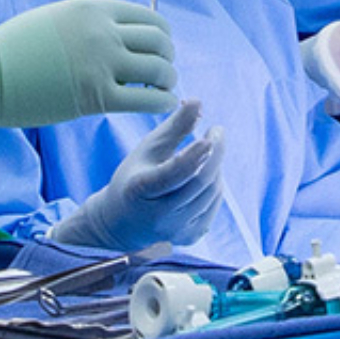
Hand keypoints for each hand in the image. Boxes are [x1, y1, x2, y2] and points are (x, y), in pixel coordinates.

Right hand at [0, 0, 175, 127]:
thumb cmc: (14, 50)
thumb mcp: (56, 18)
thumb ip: (90, 22)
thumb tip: (122, 36)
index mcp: (93, 9)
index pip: (149, 17)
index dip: (161, 35)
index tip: (159, 49)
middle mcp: (102, 32)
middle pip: (159, 41)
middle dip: (168, 57)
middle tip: (164, 71)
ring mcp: (101, 64)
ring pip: (158, 70)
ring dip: (168, 80)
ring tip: (164, 89)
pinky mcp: (96, 97)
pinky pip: (147, 99)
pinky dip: (162, 102)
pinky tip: (164, 105)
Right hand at [54, 100, 225, 250]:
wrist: (122, 222)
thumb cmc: (134, 177)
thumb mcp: (147, 149)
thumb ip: (174, 127)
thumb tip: (199, 101)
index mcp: (140, 191)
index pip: (172, 175)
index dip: (193, 156)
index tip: (210, 136)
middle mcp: (158, 216)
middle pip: (200, 183)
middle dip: (215, 154)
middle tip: (217, 132)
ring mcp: (176, 231)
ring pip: (211, 193)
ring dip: (214, 168)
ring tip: (206, 153)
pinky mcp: (189, 237)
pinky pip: (213, 205)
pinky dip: (214, 185)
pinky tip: (203, 175)